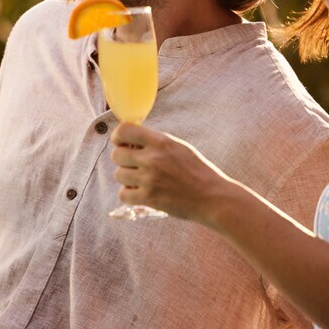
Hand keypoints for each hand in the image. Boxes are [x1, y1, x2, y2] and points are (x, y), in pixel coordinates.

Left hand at [109, 123, 236, 223]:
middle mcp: (153, 158)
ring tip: (143, 181)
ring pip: (118, 175)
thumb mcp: (179, 147)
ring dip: (127, 179)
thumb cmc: (198, 172)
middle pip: (116, 154)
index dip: (119, 137)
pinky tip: (143, 193)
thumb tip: (131, 140)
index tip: (123, 143)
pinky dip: (130, 195)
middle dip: (123, 160)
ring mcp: (149, 179)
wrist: (213, 197)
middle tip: (135, 166)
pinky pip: (123, 194)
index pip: (124, 130)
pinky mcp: (148, 198)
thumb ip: (155, 142)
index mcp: (161, 142)